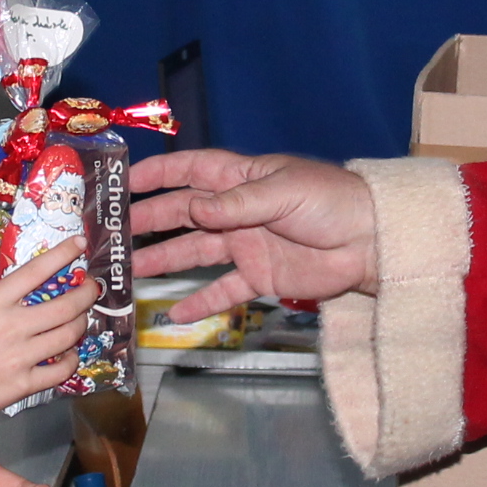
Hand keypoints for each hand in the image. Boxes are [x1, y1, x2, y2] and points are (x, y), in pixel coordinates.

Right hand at [0, 241, 98, 444]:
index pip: (36, 272)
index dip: (63, 254)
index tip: (79, 244)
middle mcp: (12, 326)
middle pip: (65, 305)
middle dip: (86, 293)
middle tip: (91, 288)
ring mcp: (21, 357)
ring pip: (68, 336)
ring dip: (81, 324)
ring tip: (81, 319)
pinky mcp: (24, 384)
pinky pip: (61, 370)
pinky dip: (71, 360)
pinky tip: (68, 354)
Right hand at [129, 152, 375, 319]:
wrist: (371, 242)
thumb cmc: (332, 202)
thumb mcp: (283, 193)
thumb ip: (236, 204)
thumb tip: (192, 208)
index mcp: (244, 180)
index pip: (192, 170)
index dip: (159, 173)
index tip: (126, 181)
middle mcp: (238, 211)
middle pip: (184, 214)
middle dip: (150, 221)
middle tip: (115, 233)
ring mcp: (247, 245)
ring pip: (196, 253)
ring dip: (164, 262)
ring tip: (131, 273)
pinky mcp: (260, 277)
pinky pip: (223, 291)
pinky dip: (200, 302)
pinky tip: (175, 315)